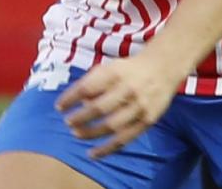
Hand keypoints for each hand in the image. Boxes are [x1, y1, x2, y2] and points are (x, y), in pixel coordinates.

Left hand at [56, 54, 181, 157]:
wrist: (163, 68)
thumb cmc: (129, 69)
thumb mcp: (110, 67)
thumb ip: (92, 81)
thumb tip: (77, 103)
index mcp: (115, 72)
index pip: (87, 87)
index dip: (70, 98)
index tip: (59, 107)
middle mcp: (128, 89)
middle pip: (99, 108)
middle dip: (80, 118)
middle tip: (68, 122)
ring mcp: (139, 106)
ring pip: (111, 126)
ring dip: (91, 133)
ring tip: (77, 134)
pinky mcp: (147, 120)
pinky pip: (125, 139)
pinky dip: (107, 149)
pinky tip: (93, 154)